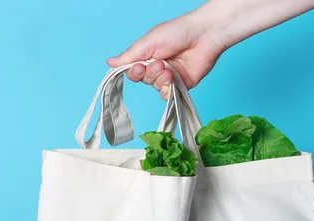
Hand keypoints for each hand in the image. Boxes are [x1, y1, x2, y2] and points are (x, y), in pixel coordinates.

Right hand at [107, 12, 224, 99]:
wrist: (204, 35)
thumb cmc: (177, 32)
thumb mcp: (149, 41)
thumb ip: (130, 55)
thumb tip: (109, 63)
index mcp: (147, 56)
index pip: (132, 71)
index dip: (134, 72)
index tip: (139, 66)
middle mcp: (156, 67)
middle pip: (143, 80)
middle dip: (150, 73)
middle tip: (160, 63)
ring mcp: (169, 77)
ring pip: (155, 87)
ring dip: (160, 79)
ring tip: (170, 69)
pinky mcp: (180, 85)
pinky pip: (167, 95)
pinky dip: (167, 89)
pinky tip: (173, 79)